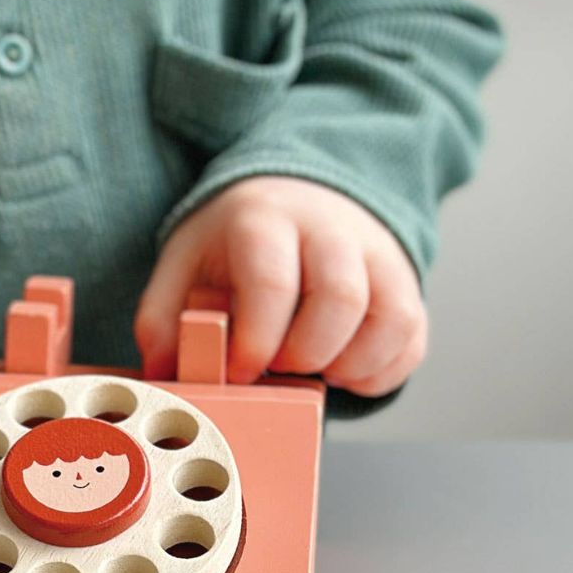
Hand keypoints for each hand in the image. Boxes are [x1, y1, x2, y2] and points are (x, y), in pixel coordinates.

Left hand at [134, 175, 427, 395]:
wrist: (296, 197)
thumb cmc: (237, 243)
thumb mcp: (185, 264)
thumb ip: (162, 318)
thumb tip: (161, 375)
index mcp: (265, 218)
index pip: (272, 280)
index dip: (256, 340)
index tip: (241, 372)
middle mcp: (331, 228)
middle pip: (340, 297)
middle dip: (306, 354)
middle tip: (279, 369)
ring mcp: (376, 253)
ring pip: (391, 318)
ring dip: (350, 366)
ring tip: (312, 371)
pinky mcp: (405, 284)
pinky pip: (411, 338)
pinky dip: (380, 371)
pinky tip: (342, 372)